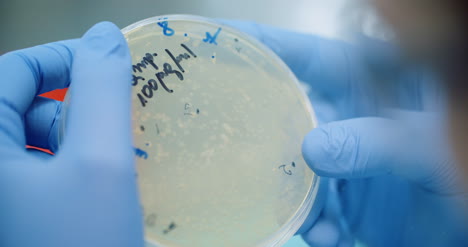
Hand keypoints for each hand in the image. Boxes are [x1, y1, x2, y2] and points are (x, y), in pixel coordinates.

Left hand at [0, 22, 142, 246]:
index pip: (12, 73)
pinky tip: (110, 185)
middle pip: (27, 110)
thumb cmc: (83, 246)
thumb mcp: (99, 162)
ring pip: (42, 145)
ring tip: (121, 157)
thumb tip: (104, 36)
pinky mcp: (27, 219)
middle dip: (79, 106)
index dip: (62, 58)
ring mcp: (10, 200)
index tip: (111, 62)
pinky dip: (82, 170)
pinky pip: (51, 177)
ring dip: (85, 141)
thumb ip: (101, 90)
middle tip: (126, 118)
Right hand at [223, 21, 467, 245]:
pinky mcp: (338, 196)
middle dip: (262, 129)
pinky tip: (328, 234)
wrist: (463, 233)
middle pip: (288, 113)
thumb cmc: (462, 172)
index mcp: (370, 87)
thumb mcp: (429, 150)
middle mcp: (346, 118)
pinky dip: (312, 224)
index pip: (311, 56)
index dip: (267, 46)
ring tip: (298, 210)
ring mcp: (339, 158)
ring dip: (289, 190)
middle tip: (233, 137)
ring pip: (291, 166)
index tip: (225, 40)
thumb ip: (377, 143)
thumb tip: (313, 149)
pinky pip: (309, 206)